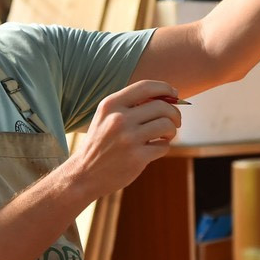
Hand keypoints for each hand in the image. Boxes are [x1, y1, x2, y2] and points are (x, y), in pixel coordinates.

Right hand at [69, 80, 181, 197]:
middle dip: (174, 113)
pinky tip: (154, 149)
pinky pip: (164, 146)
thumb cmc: (101, 142)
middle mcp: (119, 119)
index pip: (146, 86)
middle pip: (162, 106)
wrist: (85, 173)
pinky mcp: (137, 157)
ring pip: (166, 125)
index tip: (174, 95)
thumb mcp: (106, 116)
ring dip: (171, 130)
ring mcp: (128, 139)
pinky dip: (164, 146)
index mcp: (111, 104)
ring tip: (165, 135)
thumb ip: (131, 104)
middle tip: (175, 121)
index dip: (165, 88)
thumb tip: (167, 97)